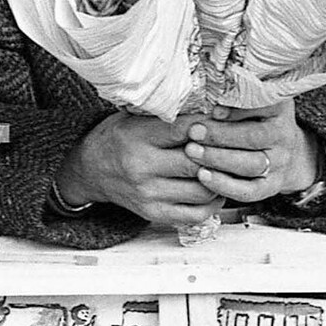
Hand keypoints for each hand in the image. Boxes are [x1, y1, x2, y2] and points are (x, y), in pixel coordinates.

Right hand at [56, 112, 222, 229]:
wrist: (91, 169)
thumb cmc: (119, 137)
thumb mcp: (136, 116)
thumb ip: (169, 114)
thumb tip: (213, 110)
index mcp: (137, 139)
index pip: (184, 130)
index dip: (209, 125)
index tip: (222, 120)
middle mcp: (141, 169)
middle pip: (197, 163)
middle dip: (220, 154)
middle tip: (233, 145)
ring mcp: (148, 195)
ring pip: (202, 191)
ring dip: (220, 179)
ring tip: (226, 167)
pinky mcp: (154, 214)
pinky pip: (195, 214)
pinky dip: (213, 202)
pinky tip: (216, 188)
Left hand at [181, 100, 318, 203]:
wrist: (283, 151)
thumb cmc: (255, 120)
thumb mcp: (252, 101)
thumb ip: (232, 98)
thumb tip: (200, 95)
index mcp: (279, 108)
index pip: (262, 106)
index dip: (236, 109)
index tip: (212, 110)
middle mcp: (283, 135)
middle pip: (254, 137)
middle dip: (220, 135)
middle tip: (193, 132)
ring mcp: (280, 163)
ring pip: (251, 164)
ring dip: (219, 159)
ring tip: (191, 152)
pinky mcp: (271, 186)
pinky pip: (250, 191)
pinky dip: (226, 185)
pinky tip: (203, 176)